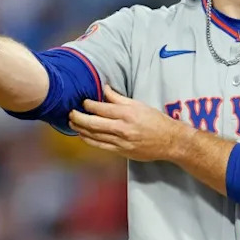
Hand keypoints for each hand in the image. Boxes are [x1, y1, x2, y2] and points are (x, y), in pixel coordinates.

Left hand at [69, 85, 187, 161]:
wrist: (169, 141)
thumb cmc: (155, 120)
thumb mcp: (138, 104)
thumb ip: (119, 98)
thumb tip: (104, 88)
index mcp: (127, 113)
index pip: (100, 108)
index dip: (88, 105)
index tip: (82, 102)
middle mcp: (122, 128)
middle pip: (93, 123)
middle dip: (78, 118)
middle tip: (70, 113)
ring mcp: (121, 141)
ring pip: (94, 136)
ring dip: (80, 129)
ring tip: (72, 123)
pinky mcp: (121, 151)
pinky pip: (100, 146)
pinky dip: (89, 141)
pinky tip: (82, 136)